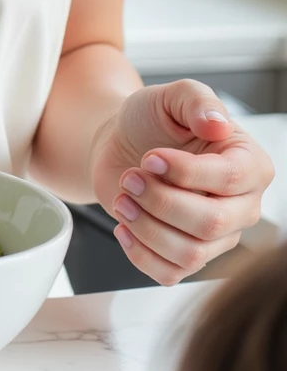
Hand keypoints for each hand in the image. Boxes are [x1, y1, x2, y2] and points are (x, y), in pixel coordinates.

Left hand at [89, 80, 272, 284]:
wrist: (121, 143)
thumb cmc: (152, 119)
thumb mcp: (171, 96)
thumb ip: (197, 101)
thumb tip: (218, 123)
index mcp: (249, 164)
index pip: (229, 179)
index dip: (185, 173)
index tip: (150, 157)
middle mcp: (242, 205)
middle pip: (212, 223)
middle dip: (161, 201)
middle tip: (131, 178)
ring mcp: (218, 236)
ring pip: (191, 253)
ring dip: (147, 227)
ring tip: (122, 197)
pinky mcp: (187, 255)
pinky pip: (170, 274)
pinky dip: (139, 253)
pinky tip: (123, 225)